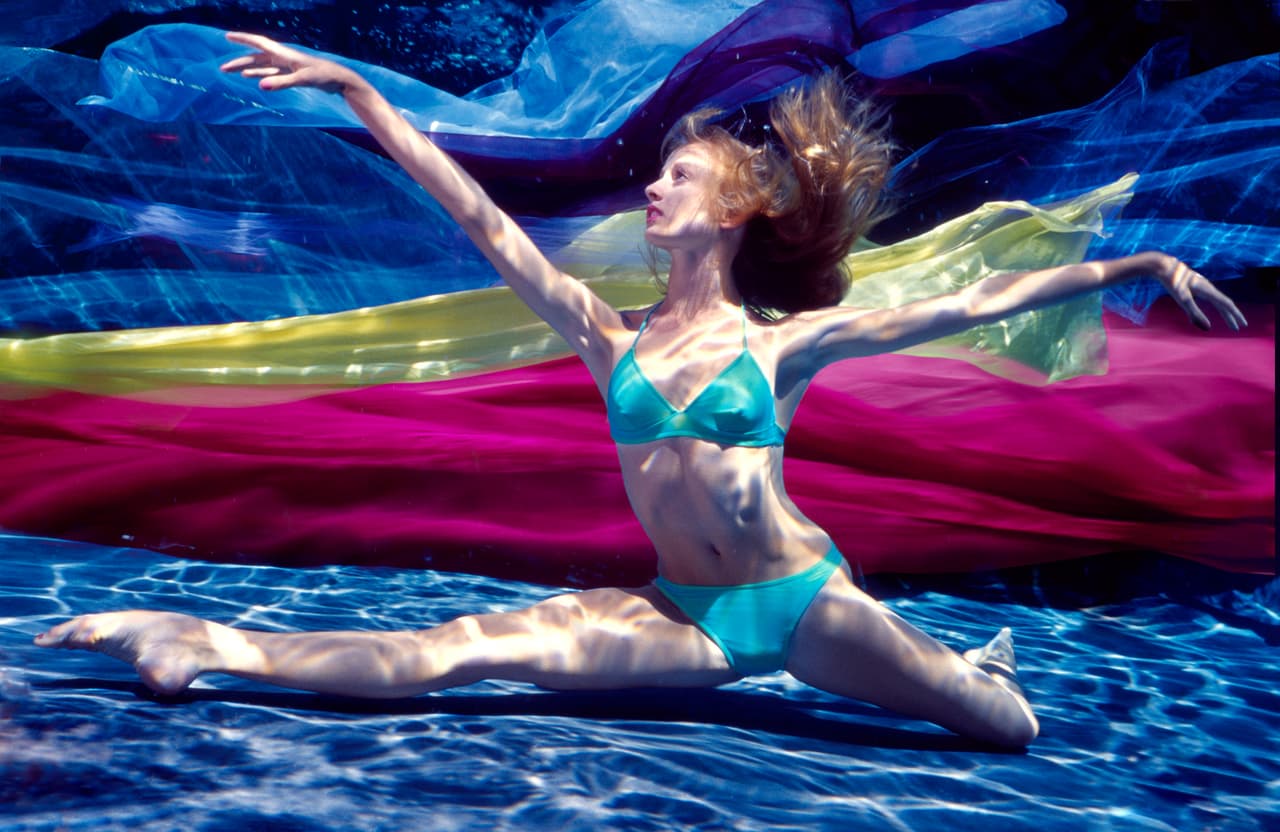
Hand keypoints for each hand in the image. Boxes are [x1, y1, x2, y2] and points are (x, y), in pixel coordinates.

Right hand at [220, 32, 357, 93]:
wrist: (339, 80)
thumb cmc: (323, 76)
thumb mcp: (302, 79)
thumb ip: (281, 83)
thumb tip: (260, 86)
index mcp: (284, 54)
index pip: (259, 44)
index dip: (243, 39)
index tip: (227, 36)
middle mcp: (283, 57)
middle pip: (255, 58)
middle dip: (238, 61)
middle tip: (221, 68)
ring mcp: (286, 66)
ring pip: (260, 66)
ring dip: (245, 68)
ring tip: (229, 71)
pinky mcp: (291, 74)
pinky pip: (269, 73)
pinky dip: (258, 74)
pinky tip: (248, 76)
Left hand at [1151, 253, 1246, 330]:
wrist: (1165, 267)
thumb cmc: (1174, 282)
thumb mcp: (1183, 299)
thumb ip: (1195, 313)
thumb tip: (1208, 328)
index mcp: (1208, 291)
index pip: (1226, 304)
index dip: (1235, 315)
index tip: (1243, 324)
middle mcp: (1209, 288)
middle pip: (1224, 304)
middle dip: (1232, 317)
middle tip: (1238, 328)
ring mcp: (1204, 287)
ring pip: (1218, 302)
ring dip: (1225, 313)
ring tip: (1230, 323)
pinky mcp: (1198, 287)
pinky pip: (1212, 300)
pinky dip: (1217, 307)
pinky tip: (1213, 312)